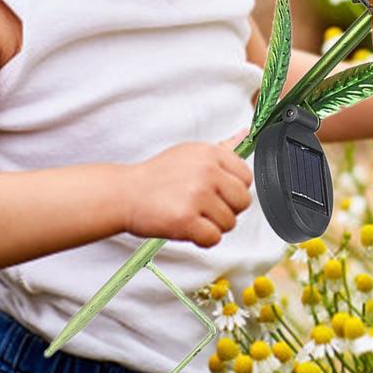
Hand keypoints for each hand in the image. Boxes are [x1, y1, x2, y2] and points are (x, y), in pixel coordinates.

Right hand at [123, 127, 252, 245]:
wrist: (125, 193)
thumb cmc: (157, 176)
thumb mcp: (191, 153)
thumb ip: (223, 147)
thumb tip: (247, 133)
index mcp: (211, 153)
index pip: (246, 177)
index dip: (234, 190)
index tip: (218, 193)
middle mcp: (207, 171)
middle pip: (243, 201)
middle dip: (227, 210)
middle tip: (205, 209)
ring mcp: (197, 195)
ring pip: (229, 223)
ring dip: (213, 226)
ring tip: (192, 216)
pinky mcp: (186, 219)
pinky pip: (213, 238)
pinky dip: (202, 239)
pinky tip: (188, 228)